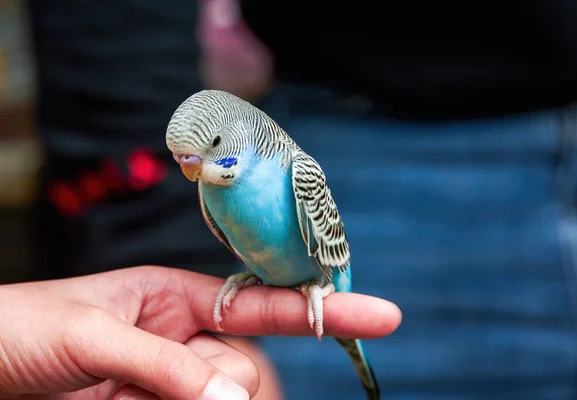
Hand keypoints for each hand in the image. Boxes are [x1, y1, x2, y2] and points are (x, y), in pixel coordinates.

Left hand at [0, 266, 400, 398]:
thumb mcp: (90, 335)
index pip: (261, 301)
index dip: (321, 307)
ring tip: (120, 398)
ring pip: (227, 397)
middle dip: (222, 383)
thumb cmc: (17, 330)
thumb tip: (234, 399)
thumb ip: (164, 364)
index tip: (383, 314)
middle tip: (153, 389)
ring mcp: (166, 383)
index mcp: (172, 298)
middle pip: (245, 366)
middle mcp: (179, 339)